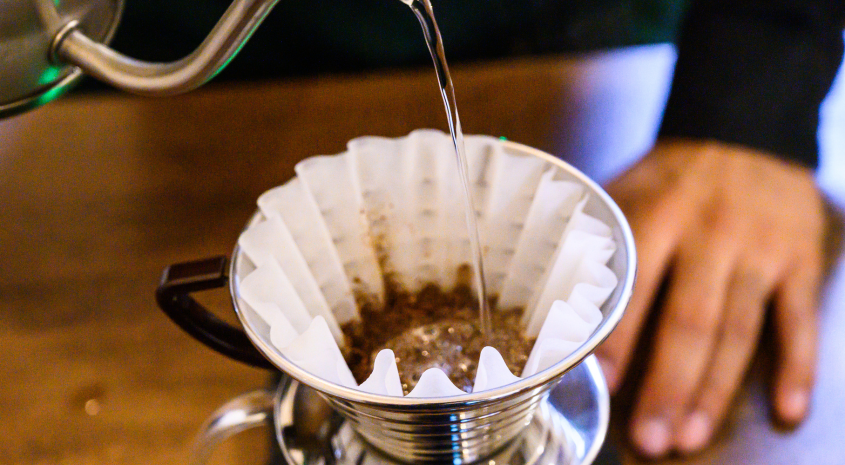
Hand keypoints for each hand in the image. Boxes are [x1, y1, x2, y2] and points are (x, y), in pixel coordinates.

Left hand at [596, 138, 825, 456]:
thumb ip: (593, 238)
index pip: (635, 288)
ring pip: (739, 331)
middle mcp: (710, 234)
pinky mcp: (801, 260)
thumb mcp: (624, 189)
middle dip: (667, 385)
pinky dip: (796, 367)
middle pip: (689, 322)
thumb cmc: (669, 176)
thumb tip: (546, 296)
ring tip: (690, 435)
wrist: (743, 130)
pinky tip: (785, 409)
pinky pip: (799, 320)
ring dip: (716, 390)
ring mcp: (760, 250)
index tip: (604, 385)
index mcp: (656, 216)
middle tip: (649, 438)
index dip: (619, 340)